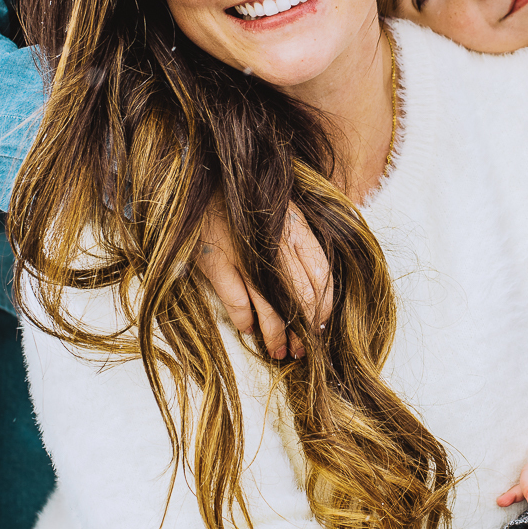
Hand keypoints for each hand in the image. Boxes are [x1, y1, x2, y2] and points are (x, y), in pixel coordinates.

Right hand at [198, 201, 333, 360]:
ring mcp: (244, 254)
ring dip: (277, 335)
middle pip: (301, 296)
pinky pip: (237, 302)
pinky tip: (248, 330)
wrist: (202, 177)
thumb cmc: (244, 198)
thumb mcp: (279, 208)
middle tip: (304, 349)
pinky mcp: (215, 262)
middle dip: (305, 329)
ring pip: (271, 306)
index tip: (321, 325)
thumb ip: (297, 237)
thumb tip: (314, 278)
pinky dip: (244, 322)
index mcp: (295, 227)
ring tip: (280, 351)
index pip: (322, 274)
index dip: (325, 306)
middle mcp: (274, 242)